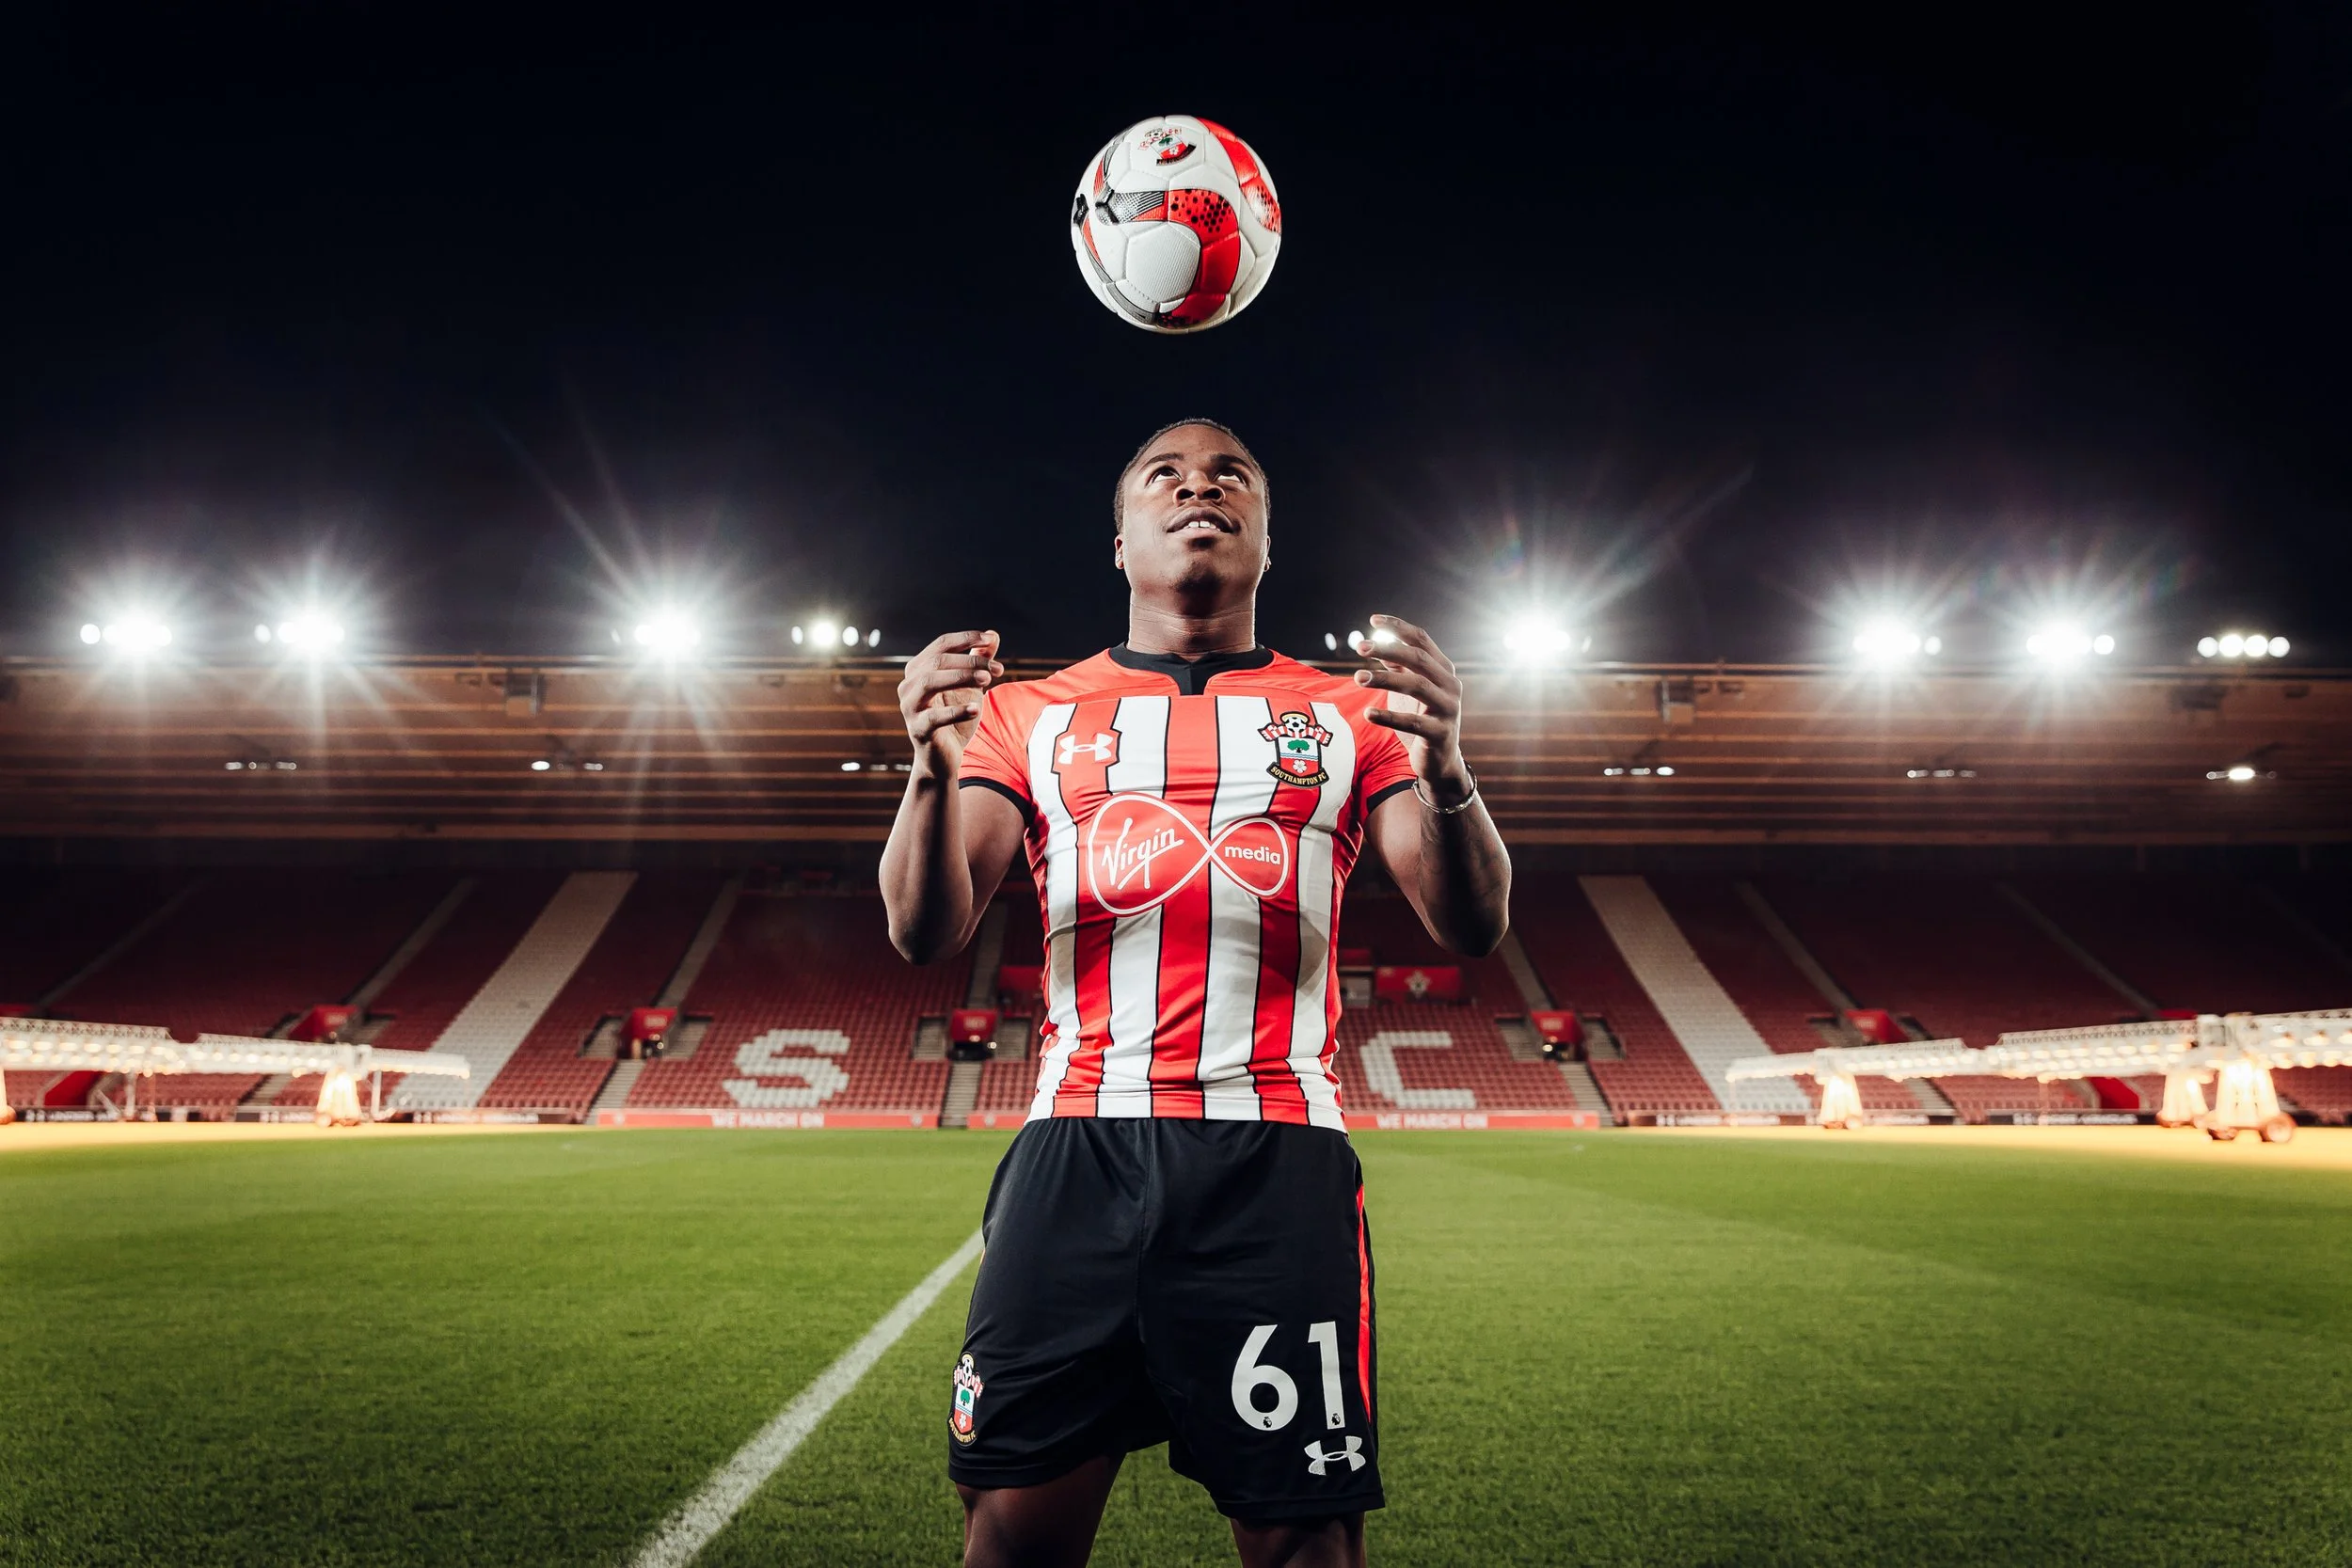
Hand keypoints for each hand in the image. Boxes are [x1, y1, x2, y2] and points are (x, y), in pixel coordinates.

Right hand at [898, 630, 1002, 770]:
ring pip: (930, 682)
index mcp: (919, 669)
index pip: (941, 644)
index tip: (991, 639)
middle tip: (997, 670)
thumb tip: (993, 635)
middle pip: (937, 661)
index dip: (966, 638)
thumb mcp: (971, 686)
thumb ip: (979, 660)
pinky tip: (976, 709)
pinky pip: (934, 717)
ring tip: (987, 680)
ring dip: (961, 677)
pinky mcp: (918, 730)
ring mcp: (909, 707)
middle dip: (970, 661)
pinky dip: (955, 711)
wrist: (944, 756)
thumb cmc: (955, 717)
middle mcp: (909, 684)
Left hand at [1353, 615, 1470, 804]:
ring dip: (1385, 679)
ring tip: (1358, 677)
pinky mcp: (1440, 733)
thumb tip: (1376, 644)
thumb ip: (1398, 667)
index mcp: (1444, 670)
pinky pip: (1412, 722)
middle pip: (1419, 659)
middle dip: (1388, 650)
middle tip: (1360, 648)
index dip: (1398, 627)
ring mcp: (1449, 709)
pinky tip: (1368, 714)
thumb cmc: (1421, 718)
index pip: (1422, 640)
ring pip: (1416, 686)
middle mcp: (1450, 686)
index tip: (1373, 620)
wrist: (1440, 761)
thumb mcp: (1410, 690)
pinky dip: (1389, 717)